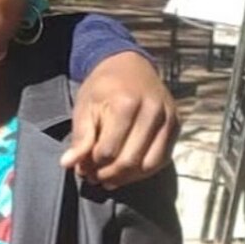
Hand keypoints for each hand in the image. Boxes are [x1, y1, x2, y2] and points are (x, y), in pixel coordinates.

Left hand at [63, 52, 177, 187]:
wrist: (130, 66)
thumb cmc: (104, 87)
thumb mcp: (85, 107)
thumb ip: (80, 136)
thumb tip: (68, 164)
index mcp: (126, 103)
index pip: (108, 150)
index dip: (92, 164)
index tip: (82, 168)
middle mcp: (152, 110)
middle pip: (130, 161)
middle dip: (108, 175)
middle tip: (94, 177)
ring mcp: (168, 118)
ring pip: (148, 165)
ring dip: (127, 178)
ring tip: (109, 178)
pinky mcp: (176, 125)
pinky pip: (162, 160)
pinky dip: (144, 171)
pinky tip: (128, 172)